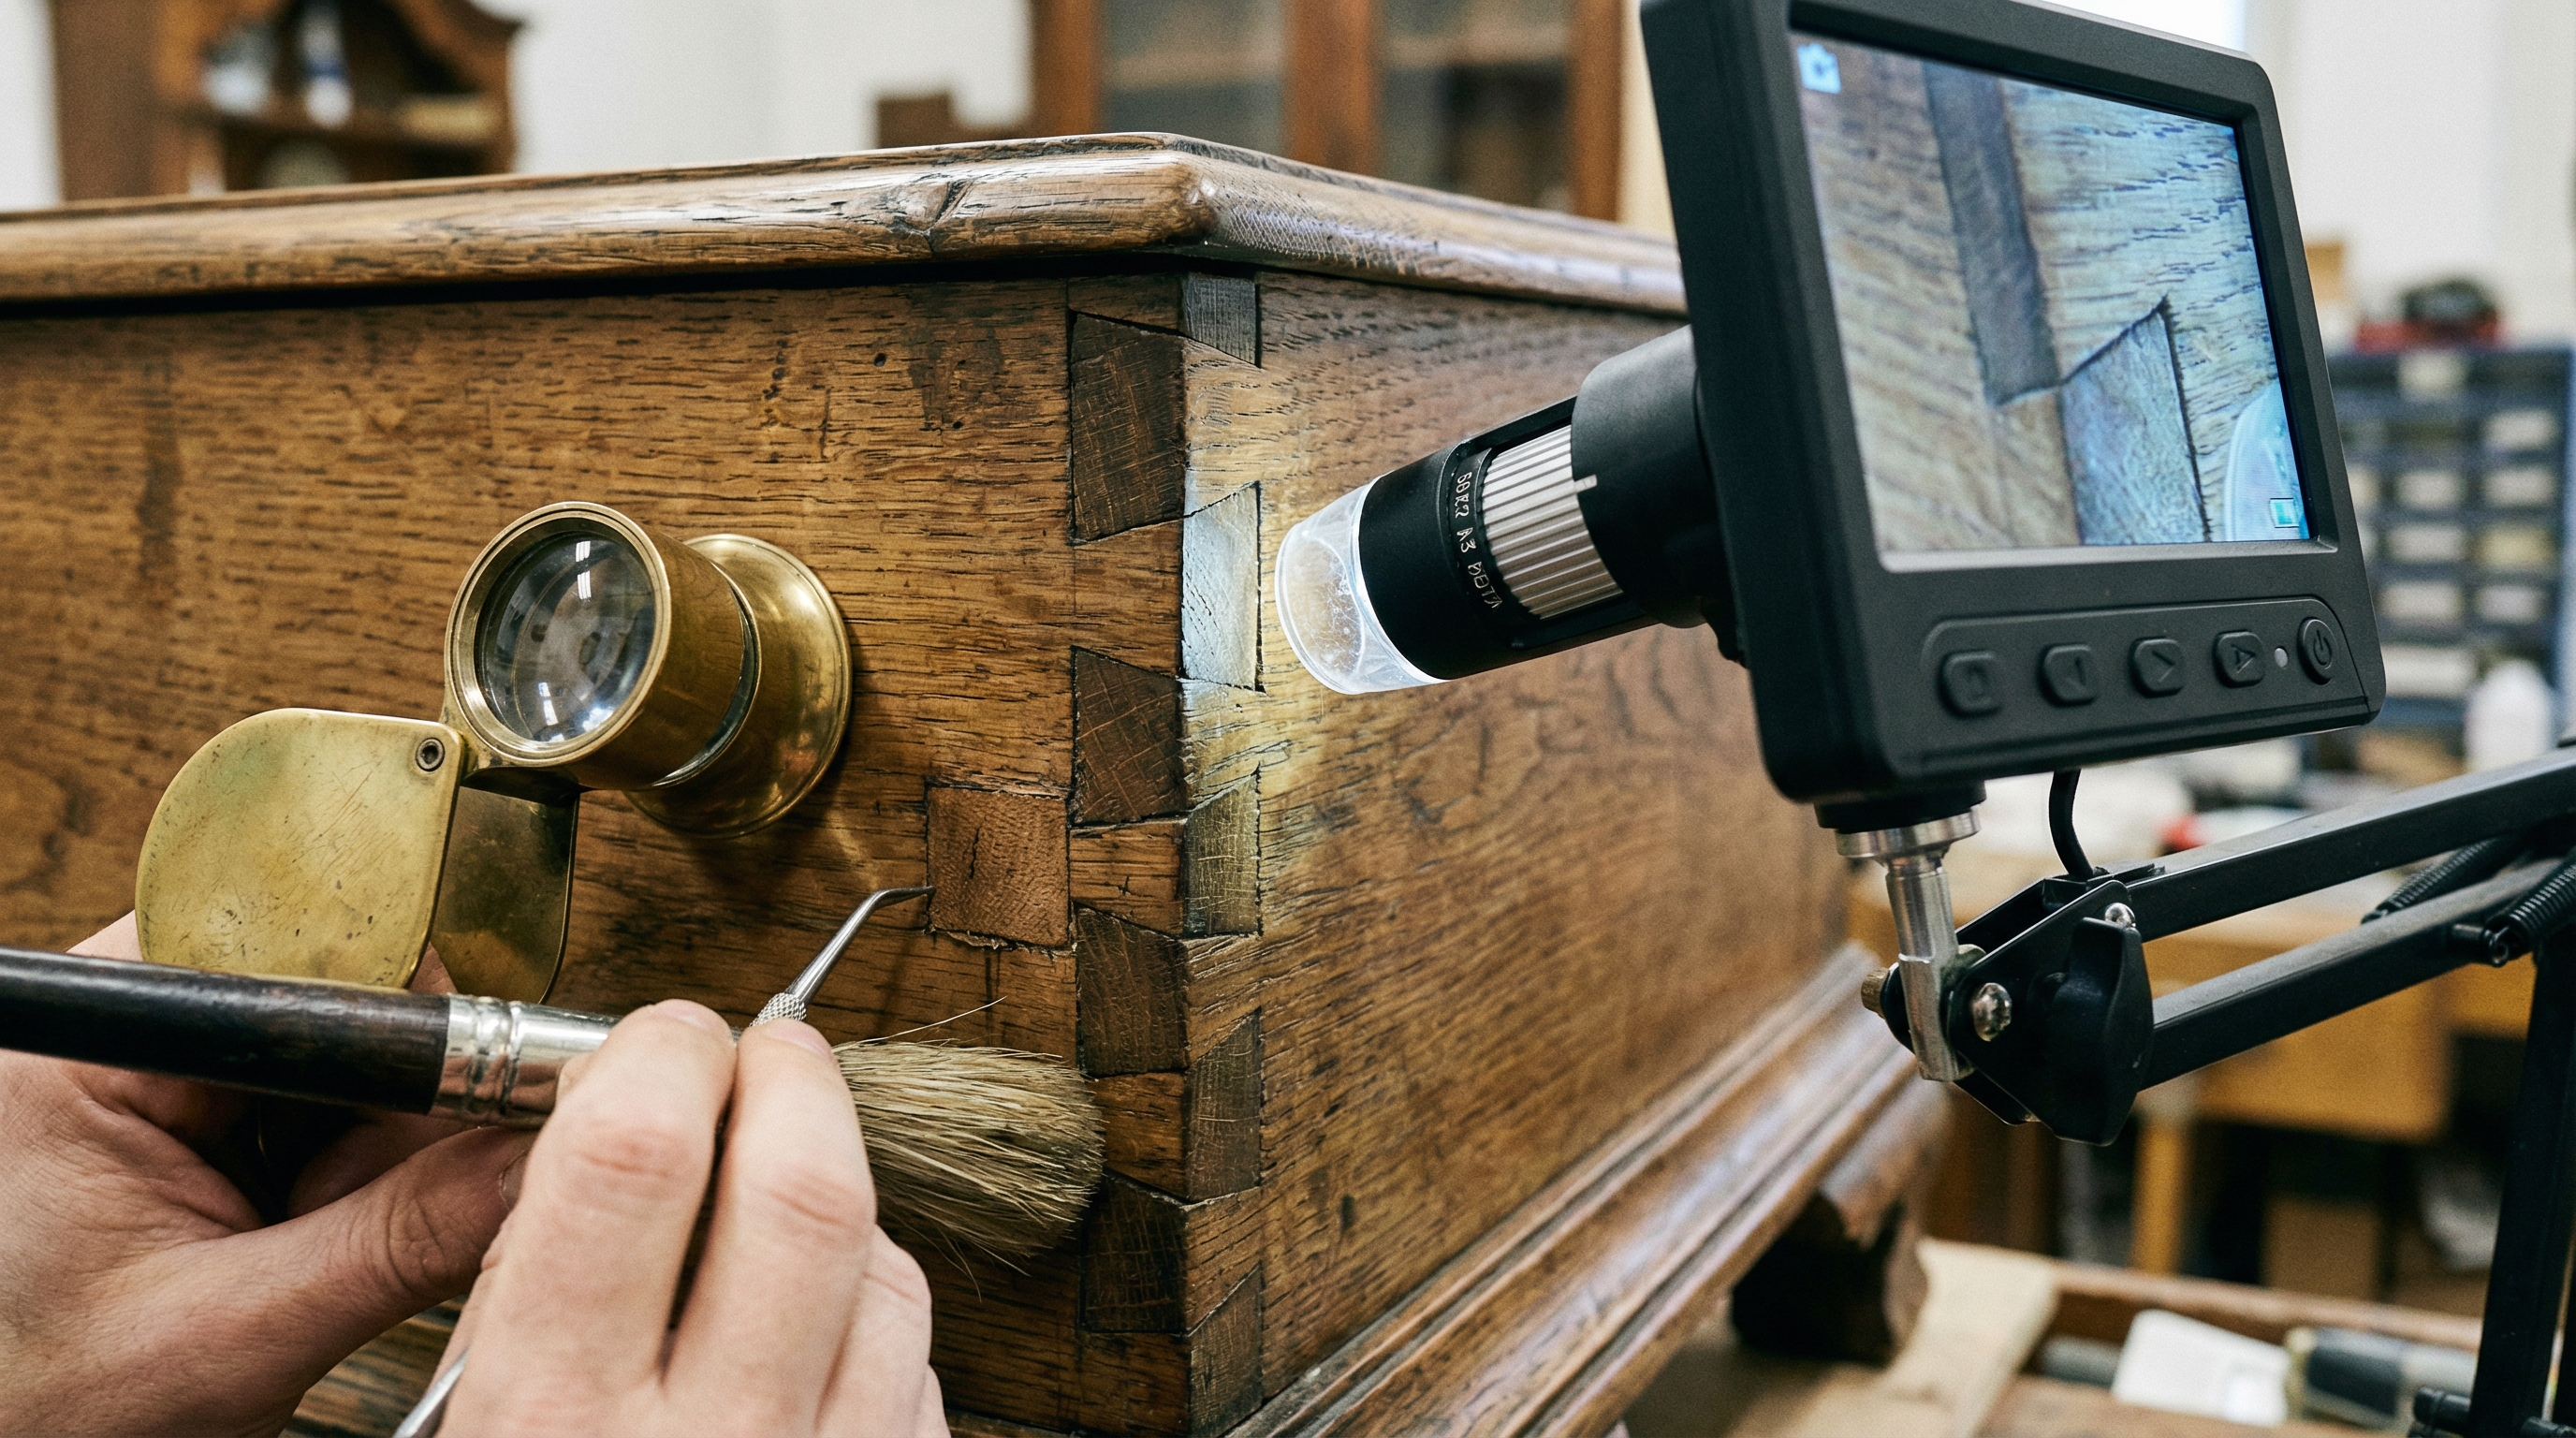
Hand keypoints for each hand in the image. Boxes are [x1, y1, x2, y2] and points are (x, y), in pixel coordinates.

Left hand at [0, 915, 530, 1437]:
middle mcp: (115, 1029)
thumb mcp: (234, 1336)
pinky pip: (327, 1090)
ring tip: (305, 1240)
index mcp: (85, 1048)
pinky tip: (302, 1228)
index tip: (465, 1083)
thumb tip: (538, 1159)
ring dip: (370, 1142)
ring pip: (348, 1039)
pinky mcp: (195, 1106)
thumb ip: (395, 1242)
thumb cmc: (45, 1410)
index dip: (397, 1007)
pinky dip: (349, 1162)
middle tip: (344, 1210)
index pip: (289, 947)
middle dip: (384, 1100)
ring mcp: (158, 1066)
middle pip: (335, 983)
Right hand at [435, 1002, 945, 1436]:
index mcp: (552, 1425)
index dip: (662, 1057)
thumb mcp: (464, 1432)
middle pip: (807, 1191)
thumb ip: (521, 1293)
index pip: (634, 1157)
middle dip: (795, 1083)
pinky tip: (812, 1340)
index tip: (668, 1039)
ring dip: (840, 1218)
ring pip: (887, 1276)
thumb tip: (607, 1116)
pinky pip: (918, 1372)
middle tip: (772, 1054)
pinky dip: (869, 1326)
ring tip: (773, 1228)